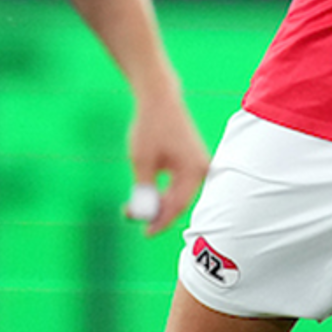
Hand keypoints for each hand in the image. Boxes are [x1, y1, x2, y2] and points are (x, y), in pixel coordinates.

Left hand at [126, 90, 209, 237]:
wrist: (159, 98)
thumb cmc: (151, 127)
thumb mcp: (142, 161)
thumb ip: (144, 190)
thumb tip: (143, 214)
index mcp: (194, 170)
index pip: (179, 205)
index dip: (161, 222)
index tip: (145, 233)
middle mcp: (201, 169)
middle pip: (179, 201)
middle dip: (155, 212)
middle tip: (130, 216)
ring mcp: (198, 165)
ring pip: (177, 194)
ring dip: (156, 202)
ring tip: (131, 205)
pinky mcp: (191, 161)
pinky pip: (178, 184)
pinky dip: (162, 191)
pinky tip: (146, 193)